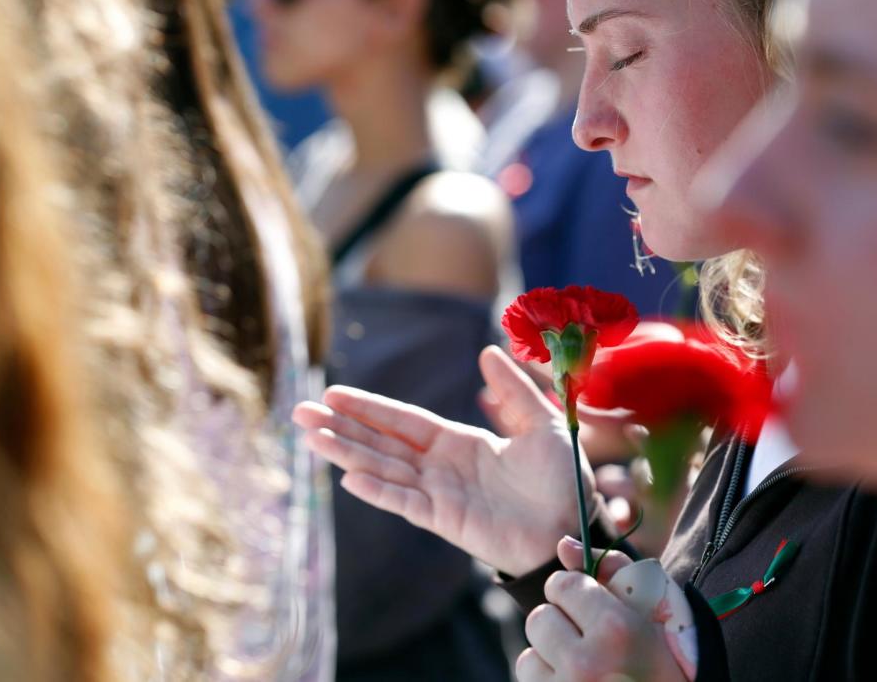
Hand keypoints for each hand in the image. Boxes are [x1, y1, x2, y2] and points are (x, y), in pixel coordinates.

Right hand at [292, 345, 594, 576]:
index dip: (369, 408)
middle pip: (381, 443)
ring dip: (348, 455)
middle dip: (342, 428)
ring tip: (311, 439)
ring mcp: (440, 495)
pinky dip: (380, 492)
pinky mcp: (447, 521)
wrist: (576, 526)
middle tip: (299, 412)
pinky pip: (407, 504)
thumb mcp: (540, 423)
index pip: (403, 422)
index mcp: (459, 443)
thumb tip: (487, 350)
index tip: (332, 395)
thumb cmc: (562, 480)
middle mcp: (441, 468)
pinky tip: (350, 479)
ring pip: (384, 470)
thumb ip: (513, 390)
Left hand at [516, 541, 687, 681]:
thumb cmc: (666, 653)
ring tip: (583, 662)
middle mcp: (585, 662)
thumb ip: (610, 567)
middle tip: (586, 635)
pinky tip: (575, 679)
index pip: (563, 585)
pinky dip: (548, 676)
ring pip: (528, 654)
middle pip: (540, 618)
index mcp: (615, 629)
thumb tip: (563, 545)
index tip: (585, 598)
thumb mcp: (652, 605)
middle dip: (560, 621)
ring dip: (551, 653)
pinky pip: (530, 678)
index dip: (572, 587)